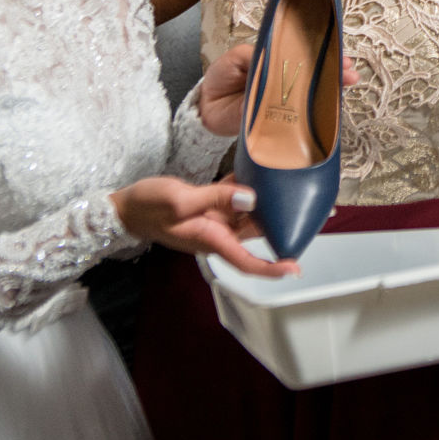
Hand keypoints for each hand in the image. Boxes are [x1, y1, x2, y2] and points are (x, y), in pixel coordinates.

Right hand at [111, 174, 297, 277]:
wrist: (125, 206)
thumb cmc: (147, 207)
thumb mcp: (179, 201)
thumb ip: (216, 198)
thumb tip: (251, 198)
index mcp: (211, 239)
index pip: (247, 261)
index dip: (272, 268)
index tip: (295, 269)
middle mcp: (217, 232)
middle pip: (256, 233)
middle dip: (282, 226)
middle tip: (313, 214)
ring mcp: (213, 218)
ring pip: (249, 212)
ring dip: (268, 202)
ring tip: (294, 188)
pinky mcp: (208, 204)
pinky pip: (234, 197)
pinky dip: (247, 186)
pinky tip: (260, 170)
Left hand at [198, 42, 359, 136]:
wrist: (205, 107)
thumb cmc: (221, 77)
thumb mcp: (236, 58)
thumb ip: (254, 56)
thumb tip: (273, 58)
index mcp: (275, 60)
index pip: (303, 53)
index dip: (321, 50)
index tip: (336, 50)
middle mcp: (284, 79)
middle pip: (314, 73)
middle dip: (334, 69)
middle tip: (348, 69)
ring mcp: (284, 100)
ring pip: (311, 94)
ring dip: (331, 89)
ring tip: (348, 81)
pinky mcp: (278, 120)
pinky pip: (299, 116)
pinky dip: (315, 113)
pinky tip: (330, 108)